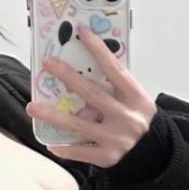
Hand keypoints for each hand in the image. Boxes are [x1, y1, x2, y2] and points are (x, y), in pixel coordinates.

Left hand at [25, 25, 156, 165]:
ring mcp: (116, 138)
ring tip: (33, 107)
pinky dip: (65, 148)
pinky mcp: (108, 157)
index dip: (98, 50)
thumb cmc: (140, 122)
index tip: (82, 33)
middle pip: (92, 94)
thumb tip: (81, 75)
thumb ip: (114, 90)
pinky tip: (51, 143)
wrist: (156, 153)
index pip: (115, 70)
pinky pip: (80, 151)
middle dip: (68, 76)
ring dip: (52, 115)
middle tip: (49, 64)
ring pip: (78, 124)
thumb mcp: (136, 102)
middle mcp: (127, 117)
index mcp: (136, 99)